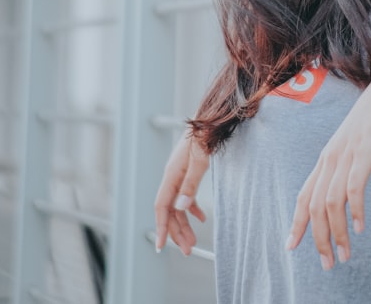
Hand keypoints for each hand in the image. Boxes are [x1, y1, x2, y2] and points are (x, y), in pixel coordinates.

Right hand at [154, 130, 208, 254]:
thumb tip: (181, 207)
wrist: (210, 119)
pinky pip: (185, 197)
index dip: (161, 227)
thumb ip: (190, 184)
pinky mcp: (187, 173)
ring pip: (177, 206)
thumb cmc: (204, 136)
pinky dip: (192, 209)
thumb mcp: (200, 161)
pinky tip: (201, 219)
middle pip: (170, 211)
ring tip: (193, 241)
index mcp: (171, 175)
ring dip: (184, 224)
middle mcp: (172, 177)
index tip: (161, 246)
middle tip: (188, 251)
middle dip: (177, 232)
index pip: (161, 207)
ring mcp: (179, 176)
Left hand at [285, 67, 370, 269]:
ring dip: (337, 232)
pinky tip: (359, 227)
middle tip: (328, 263)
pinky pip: (354, 186)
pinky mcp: (365, 151)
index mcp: (326, 159)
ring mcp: (346, 155)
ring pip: (332, 202)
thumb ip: (347, 167)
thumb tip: (344, 192)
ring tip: (345, 254)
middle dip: (318, 238)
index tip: (291, 246)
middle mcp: (330, 158)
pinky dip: (355, 209)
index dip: (296, 222)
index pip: (304, 196)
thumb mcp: (355, 147)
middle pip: (315, 206)